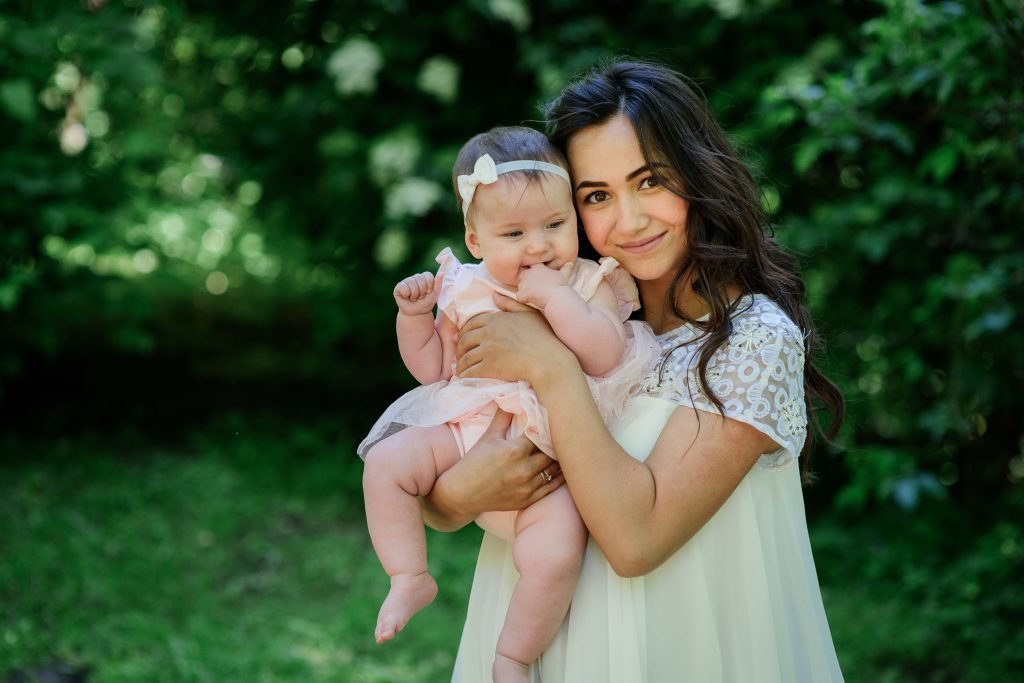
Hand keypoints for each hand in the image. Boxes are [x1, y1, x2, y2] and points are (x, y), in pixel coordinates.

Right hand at [394, 272, 442, 315]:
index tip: (428, 293)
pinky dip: (406, 294)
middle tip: (420, 297)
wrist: (416, 314)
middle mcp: (415, 277)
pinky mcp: (399, 287)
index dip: (429, 286)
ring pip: (412, 283)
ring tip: (414, 298)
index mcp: (424, 277)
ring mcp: (406, 281)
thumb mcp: (434, 295)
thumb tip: (442, 273)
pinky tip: (407, 297)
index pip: (428, 275)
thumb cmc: (425, 304)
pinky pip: (403, 287)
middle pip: (420, 278)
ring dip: (414, 295)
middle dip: (422, 291)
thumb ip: (438, 284)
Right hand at [427, 410, 562, 519]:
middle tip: (564, 434)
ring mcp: (527, 487)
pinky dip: (559, 477)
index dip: (547, 426)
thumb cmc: (473, 463)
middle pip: (551, 452)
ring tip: (566, 450)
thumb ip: (503, 418)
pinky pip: (552, 487)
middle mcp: (523, 469)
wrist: (462, 494)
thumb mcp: (488, 437)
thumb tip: (511, 396)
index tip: (552, 421)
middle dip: (556, 443)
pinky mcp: (528, 499)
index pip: (541, 434)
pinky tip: (564, 469)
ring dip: (560, 460)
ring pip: (555, 470)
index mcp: (514, 450)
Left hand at [454, 307, 577, 388]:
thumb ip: (510, 304)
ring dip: (460, 363)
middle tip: (460, 355)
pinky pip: (470, 371)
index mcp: (496, 318)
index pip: (471, 323)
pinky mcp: (489, 367)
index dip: (465, 332)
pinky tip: (464, 378)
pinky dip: (464, 375)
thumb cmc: (544, 337)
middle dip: (460, 348)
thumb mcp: (529, 314)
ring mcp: (488, 350)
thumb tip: (493, 295)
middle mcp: (489, 332)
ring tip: (461, 369)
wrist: (549, 361)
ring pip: (465, 357)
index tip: (464, 339)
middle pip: (464, 340)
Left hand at [516, 263, 571, 308]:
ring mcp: (525, 283)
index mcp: (538, 268)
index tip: (535, 276)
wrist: (557, 296)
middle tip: (533, 287)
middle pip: (522, 274)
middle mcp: (529, 273)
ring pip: (519, 285)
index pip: (530, 265)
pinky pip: (519, 296)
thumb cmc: (561, 285)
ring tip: (533, 295)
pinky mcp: (523, 293)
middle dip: (525, 280)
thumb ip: (565, 269)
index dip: (531, 270)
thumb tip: (570, 263)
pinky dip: (523, 299)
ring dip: (524, 290)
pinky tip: (529, 301)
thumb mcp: (564, 275)